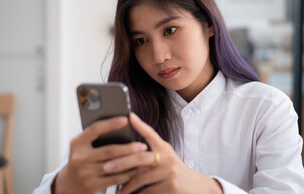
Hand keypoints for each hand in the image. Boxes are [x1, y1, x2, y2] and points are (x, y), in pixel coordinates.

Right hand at [53, 116, 146, 193]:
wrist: (67, 184)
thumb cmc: (81, 159)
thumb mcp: (82, 146)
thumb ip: (96, 137)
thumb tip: (122, 126)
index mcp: (77, 143)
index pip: (95, 130)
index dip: (110, 124)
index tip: (125, 119)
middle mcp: (79, 158)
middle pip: (109, 151)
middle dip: (129, 148)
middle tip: (142, 145)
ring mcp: (85, 173)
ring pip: (114, 166)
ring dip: (131, 162)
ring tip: (143, 157)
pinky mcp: (92, 186)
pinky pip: (114, 179)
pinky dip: (128, 174)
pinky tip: (137, 170)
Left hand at [102, 113, 222, 193]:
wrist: (197, 187)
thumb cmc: (175, 172)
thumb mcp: (166, 158)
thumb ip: (150, 154)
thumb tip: (127, 152)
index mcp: (164, 148)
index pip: (151, 133)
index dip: (141, 124)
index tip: (129, 116)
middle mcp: (167, 157)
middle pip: (140, 158)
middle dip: (121, 163)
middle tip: (106, 166)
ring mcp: (169, 172)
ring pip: (141, 178)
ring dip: (126, 186)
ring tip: (117, 191)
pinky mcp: (171, 186)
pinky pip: (148, 191)